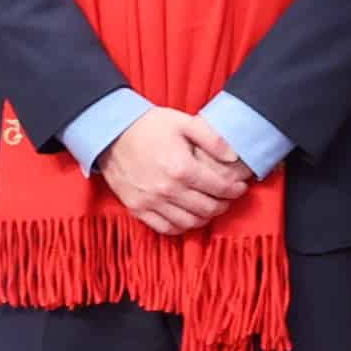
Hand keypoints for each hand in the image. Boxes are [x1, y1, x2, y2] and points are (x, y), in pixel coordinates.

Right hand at [96, 109, 250, 235]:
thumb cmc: (148, 126)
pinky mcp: (136, 208)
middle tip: (227, 198)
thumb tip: (233, 157)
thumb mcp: (184, 122)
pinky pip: (165, 228)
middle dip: (224, 204)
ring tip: (210, 207)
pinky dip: (181, 227)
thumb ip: (213, 139)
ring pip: (189, 222)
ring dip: (205, 218)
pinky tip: (188, 217)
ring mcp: (150, 201)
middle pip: (207, 208)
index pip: (219, 188)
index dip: (235, 190)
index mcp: (181, 168)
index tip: (240, 187)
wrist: (110, 133)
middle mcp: (167, 189)